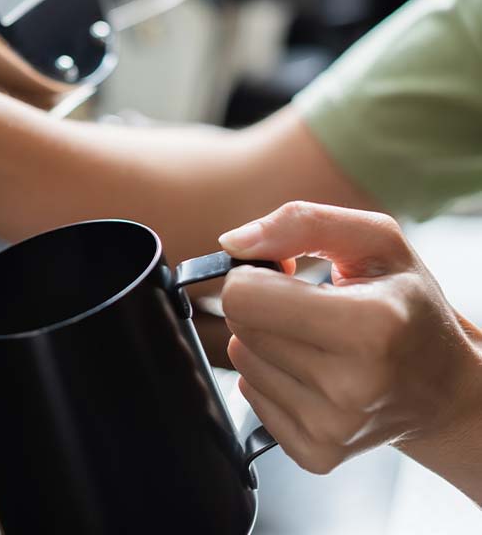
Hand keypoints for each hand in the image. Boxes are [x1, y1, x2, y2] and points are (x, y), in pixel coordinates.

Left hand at [219, 202, 481, 497]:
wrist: (443, 388)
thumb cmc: (407, 306)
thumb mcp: (376, 242)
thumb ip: (302, 223)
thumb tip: (233, 243)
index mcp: (371, 325)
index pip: (244, 297)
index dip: (253, 276)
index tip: (282, 274)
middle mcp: (352, 384)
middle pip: (241, 327)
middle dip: (262, 308)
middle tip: (307, 309)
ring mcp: (333, 427)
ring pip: (242, 362)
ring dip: (267, 343)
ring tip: (318, 342)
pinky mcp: (316, 453)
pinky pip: (251, 397)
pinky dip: (273, 378)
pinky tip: (314, 373)